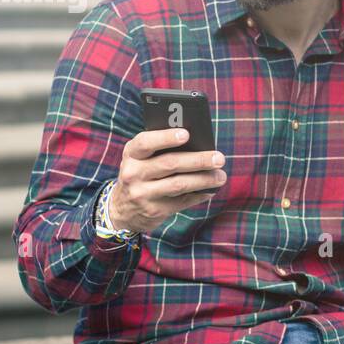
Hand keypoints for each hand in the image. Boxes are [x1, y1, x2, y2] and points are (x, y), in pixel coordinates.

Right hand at [108, 129, 226, 234]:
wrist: (122, 209)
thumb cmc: (142, 173)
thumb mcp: (142, 159)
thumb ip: (161, 150)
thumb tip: (199, 144)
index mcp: (131, 154)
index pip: (145, 142)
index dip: (166, 137)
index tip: (187, 134)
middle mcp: (133, 173)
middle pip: (170, 164)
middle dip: (198, 160)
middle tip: (219, 158)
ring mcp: (142, 193)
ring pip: (179, 184)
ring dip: (204, 180)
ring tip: (221, 176)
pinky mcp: (154, 210)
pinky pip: (182, 201)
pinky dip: (200, 194)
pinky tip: (211, 190)